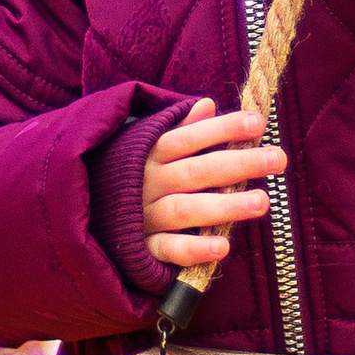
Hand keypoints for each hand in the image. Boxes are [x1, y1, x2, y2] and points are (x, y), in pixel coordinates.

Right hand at [142, 99, 285, 274]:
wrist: (75, 213)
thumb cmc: (126, 175)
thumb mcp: (144, 144)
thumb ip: (179, 127)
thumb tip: (208, 103)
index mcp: (149, 154)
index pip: (190, 138)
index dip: (223, 128)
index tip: (259, 123)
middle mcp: (148, 183)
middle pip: (197, 171)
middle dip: (238, 164)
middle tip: (278, 159)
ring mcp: (144, 216)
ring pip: (186, 210)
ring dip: (224, 206)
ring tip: (262, 201)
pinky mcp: (141, 248)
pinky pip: (167, 250)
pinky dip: (193, 250)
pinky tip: (223, 247)